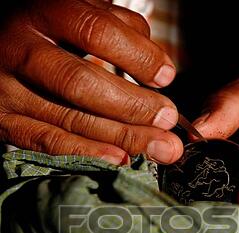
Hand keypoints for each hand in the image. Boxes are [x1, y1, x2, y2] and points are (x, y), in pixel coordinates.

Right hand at [0, 0, 182, 163]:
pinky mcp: (3, 120)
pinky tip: (122, 159)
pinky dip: (88, 153)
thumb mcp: (83, 12)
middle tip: (168, 120)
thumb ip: (122, 29)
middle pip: (81, 83)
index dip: (137, 57)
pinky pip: (47, 142)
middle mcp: (20, 49)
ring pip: (69, 118)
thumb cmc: (52, 29)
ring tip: (161, 147)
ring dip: (123, 137)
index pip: (96, 32)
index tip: (166, 77)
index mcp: (44, 12)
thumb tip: (160, 69)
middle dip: (133, 106)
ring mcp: (7, 88)